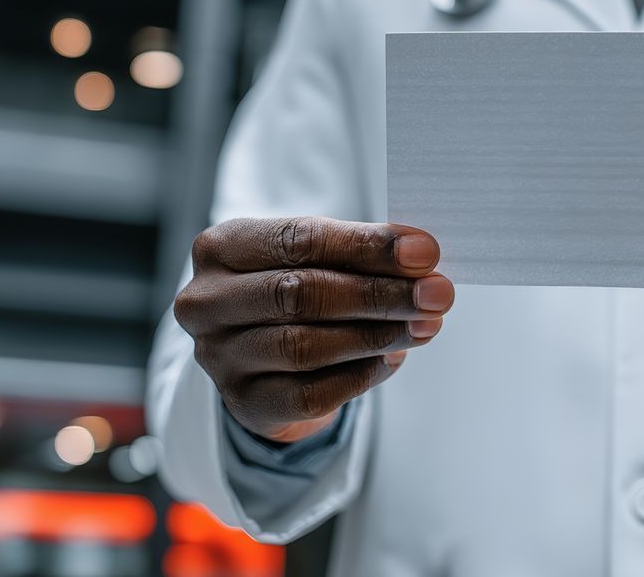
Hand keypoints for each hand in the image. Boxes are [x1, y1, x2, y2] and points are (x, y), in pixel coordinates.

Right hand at [174, 217, 453, 442]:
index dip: (367, 246)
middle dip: (380, 293)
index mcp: (220, 247)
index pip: (300, 240)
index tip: (426, 252)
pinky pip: (310, 393)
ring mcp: (218, 356)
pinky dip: (360, 375)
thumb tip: (422, 257)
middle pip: (301, 294)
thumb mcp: (316, 258)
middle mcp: (206, 301)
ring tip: (424, 326)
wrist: (262, 357)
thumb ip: (361, 253)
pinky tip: (392, 358)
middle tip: (437, 294)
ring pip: (304, 347)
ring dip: (376, 335)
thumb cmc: (295, 290)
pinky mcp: (243, 402)